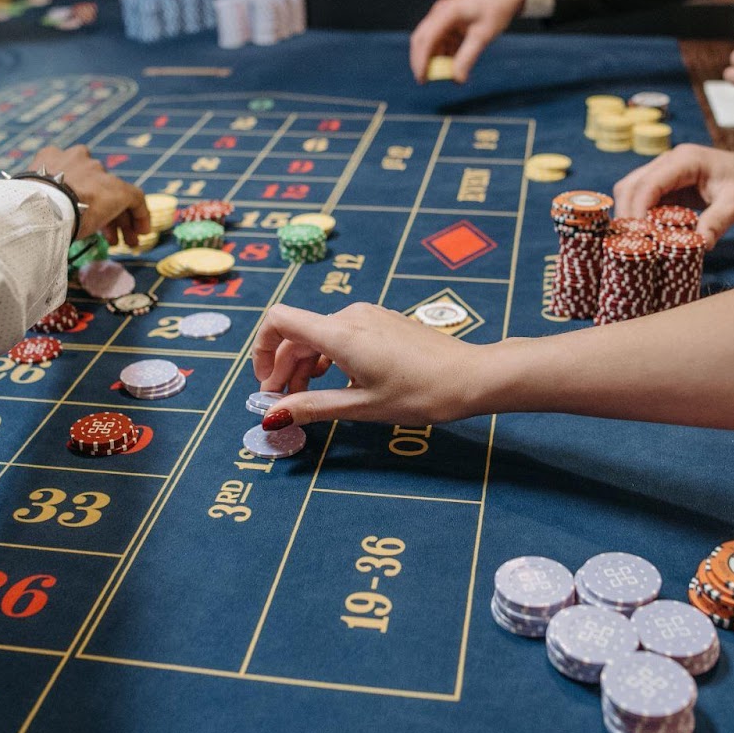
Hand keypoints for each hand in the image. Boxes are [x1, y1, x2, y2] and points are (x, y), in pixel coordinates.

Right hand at [30, 146, 148, 243]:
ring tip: (126, 242)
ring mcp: (97, 172)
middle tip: (108, 236)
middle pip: (95, 186)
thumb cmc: (25, 207)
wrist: (41, 205)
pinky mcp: (116, 188)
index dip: (78, 197)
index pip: (71, 177)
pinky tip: (141, 231)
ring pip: (113, 194)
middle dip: (101, 210)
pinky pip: (133, 198)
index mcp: (51, 158)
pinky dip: (140, 214)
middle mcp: (77, 159)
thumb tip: (30, 228)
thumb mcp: (27, 200)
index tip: (81, 216)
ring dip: (120, 219)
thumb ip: (36, 204)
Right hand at [252, 303, 482, 425]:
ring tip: (310, 399)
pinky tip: (337, 383)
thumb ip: (313, 407)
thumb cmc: (420, 393)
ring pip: (319, 335)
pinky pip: (340, 334)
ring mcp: (368, 315)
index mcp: (340, 333)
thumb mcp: (362, 407)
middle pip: (297, 334)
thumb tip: (273, 416)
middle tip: (284, 405)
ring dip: (305, 365)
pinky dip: (327, 357)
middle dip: (284, 369)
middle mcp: (350, 316)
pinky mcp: (381, 321)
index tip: (267, 385)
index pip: (279, 321)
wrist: (471, 376)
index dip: (262, 350)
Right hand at [408, 0, 524, 82]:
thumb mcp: (482, 36)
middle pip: (421, 40)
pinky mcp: (448, 21)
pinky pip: (440, 40)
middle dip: (421, 60)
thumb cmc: (495, 10)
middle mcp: (440, 13)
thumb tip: (457, 79)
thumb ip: (467, 58)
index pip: (426, 38)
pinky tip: (453, 62)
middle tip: (425, 80)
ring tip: (446, 73)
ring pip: (429, 41)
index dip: (420, 60)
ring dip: (434, 58)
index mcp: (447, 13)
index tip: (422, 79)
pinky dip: (443, 53)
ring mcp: (442, 16)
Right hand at [613, 144, 733, 244]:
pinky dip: (639, 217)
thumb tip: (699, 245)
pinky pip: (643, 199)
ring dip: (629, 216)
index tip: (637, 237)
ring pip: (632, 191)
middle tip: (629, 245)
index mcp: (684, 160)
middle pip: (630, 186)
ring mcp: (665, 172)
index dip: (636, 210)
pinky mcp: (666, 184)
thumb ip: (717, 222)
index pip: (648, 184)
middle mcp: (669, 162)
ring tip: (635, 243)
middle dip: (626, 215)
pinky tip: (646, 236)